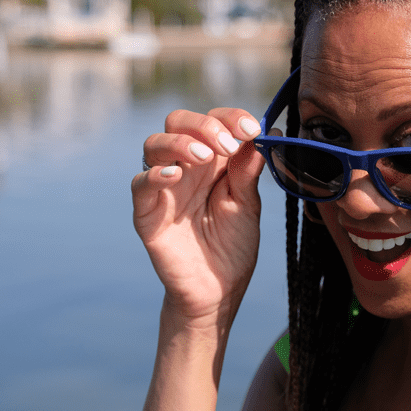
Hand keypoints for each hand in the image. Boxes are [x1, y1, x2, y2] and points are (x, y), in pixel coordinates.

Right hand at [132, 108, 265, 327]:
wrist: (218, 291)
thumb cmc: (233, 246)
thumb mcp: (247, 205)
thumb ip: (249, 170)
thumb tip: (269, 132)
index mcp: (212, 160)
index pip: (213, 121)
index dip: (230, 118)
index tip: (251, 129)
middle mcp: (184, 166)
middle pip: (178, 122)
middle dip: (204, 125)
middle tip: (227, 145)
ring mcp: (163, 187)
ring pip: (154, 144)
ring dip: (180, 143)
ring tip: (204, 157)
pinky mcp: (147, 212)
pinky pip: (140, 184)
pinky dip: (155, 174)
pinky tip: (176, 176)